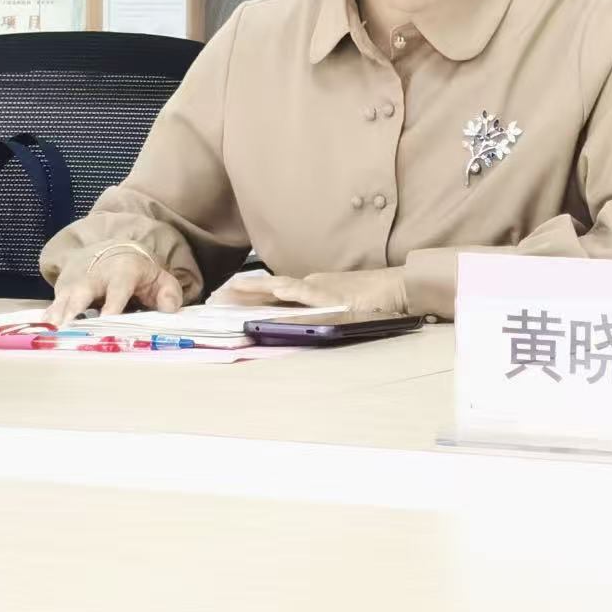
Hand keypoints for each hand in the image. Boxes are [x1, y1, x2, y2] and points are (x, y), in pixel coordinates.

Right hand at [45, 244, 184, 325]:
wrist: (110, 249)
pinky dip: (46, 321)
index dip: (113, 303)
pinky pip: (51, 307)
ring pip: (61, 300)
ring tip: (48, 336)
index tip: (107, 318)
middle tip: (65, 329)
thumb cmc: (137, 271)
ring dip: (55, 318)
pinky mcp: (62, 291)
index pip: (118, 287)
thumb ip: (168, 293)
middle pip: (81, 292)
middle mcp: (94, 275)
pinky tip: (40, 335)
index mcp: (122, 271)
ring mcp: (75, 283)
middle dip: (72, 309)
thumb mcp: (158, 277)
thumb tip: (169, 310)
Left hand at [210, 266, 409, 317]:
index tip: (223, 298)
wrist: (400, 287)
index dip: (247, 295)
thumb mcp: (340, 306)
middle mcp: (310, 285)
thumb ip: (317, 313)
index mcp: (311, 289)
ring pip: (277, 290)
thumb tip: (293, 326)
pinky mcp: (332, 296)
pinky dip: (282, 302)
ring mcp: (320, 289)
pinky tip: (266, 305)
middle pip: (267, 290)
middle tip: (211, 300)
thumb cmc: (375, 299)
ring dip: (250, 294)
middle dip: (238, 295)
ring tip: (225, 298)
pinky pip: (302, 299)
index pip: (273, 292)